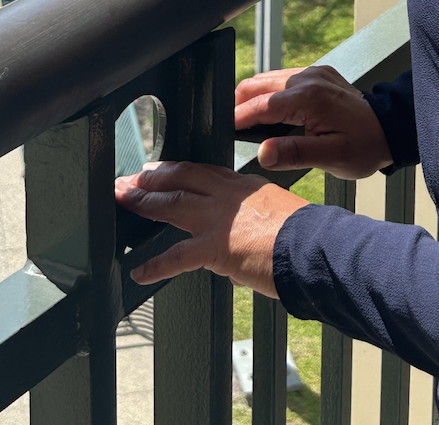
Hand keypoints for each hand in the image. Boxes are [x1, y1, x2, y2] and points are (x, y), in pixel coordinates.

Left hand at [115, 160, 307, 295]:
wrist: (314, 247)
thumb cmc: (305, 237)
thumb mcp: (278, 220)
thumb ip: (254, 233)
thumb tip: (238, 264)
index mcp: (246, 187)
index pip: (205, 172)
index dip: (178, 169)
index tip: (159, 167)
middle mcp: (229, 196)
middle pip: (182, 179)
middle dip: (152, 178)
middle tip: (129, 178)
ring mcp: (220, 219)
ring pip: (173, 203)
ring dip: (145, 202)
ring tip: (124, 199)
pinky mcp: (215, 246)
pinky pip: (177, 256)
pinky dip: (156, 265)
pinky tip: (139, 272)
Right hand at [235, 65, 392, 177]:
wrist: (389, 128)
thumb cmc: (363, 147)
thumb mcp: (330, 158)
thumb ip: (294, 153)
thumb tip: (262, 153)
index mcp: (308, 98)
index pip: (261, 105)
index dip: (238, 117)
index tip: (220, 129)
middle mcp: (307, 78)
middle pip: (258, 84)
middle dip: (239, 104)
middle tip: (228, 128)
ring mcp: (312, 72)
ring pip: (268, 78)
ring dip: (254, 97)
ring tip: (243, 123)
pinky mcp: (317, 73)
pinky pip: (283, 78)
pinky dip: (269, 92)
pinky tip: (267, 113)